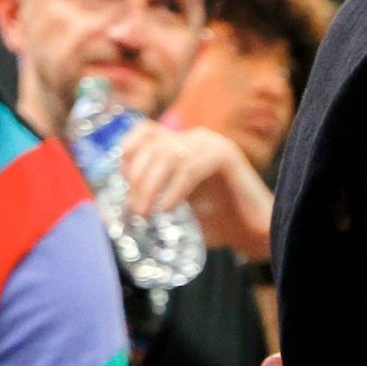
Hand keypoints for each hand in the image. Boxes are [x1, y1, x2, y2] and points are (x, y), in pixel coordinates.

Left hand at [121, 122, 273, 260]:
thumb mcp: (177, 206)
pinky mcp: (227, 156)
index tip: (121, 179)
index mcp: (184, 144)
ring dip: (151, 185)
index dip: (128, 150)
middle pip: (153, 145)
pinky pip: (191, 167)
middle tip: (134, 209)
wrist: (255, 234)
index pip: (145, 131)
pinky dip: (175, 189)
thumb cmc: (217, 223)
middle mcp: (197, 137)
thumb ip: (152, 198)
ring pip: (168, 155)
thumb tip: (112, 207)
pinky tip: (168, 209)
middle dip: (137, 178)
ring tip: (146, 213)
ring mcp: (213, 144)